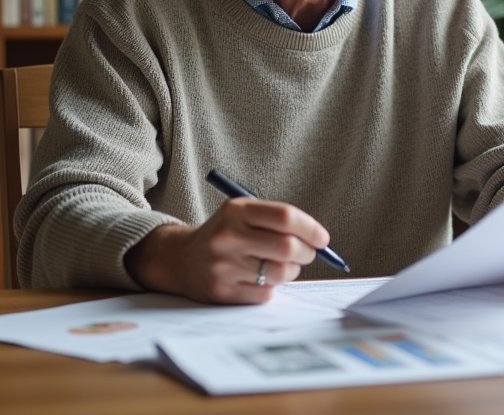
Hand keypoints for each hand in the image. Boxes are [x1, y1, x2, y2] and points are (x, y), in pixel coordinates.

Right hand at [124, 198, 329, 303]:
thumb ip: (278, 221)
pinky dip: (271, 288)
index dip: (311, 229)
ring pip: (281, 273)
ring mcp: (224, 266)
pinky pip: (266, 293)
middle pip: (288, 247)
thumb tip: (319, 240)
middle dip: (307, 253)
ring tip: (283, 266)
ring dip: (292, 271)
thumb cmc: (225, 234)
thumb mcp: (243, 214)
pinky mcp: (223, 292)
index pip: (285, 217)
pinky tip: (260, 279)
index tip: (322, 238)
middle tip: (307, 254)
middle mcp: (228, 237)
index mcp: (236, 211)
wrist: (180, 259)